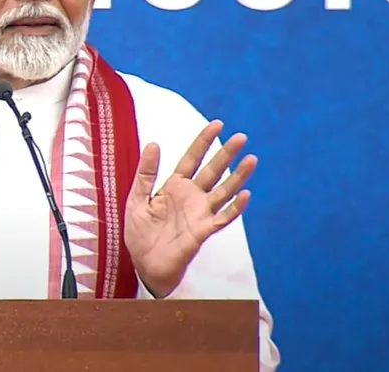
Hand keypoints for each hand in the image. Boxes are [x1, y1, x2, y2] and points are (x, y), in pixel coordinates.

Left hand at [124, 120, 255, 297]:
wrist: (144, 264)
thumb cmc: (140, 232)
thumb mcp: (137, 198)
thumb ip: (146, 173)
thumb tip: (153, 143)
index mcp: (174, 185)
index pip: (192, 158)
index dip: (203, 141)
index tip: (217, 124)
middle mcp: (191, 196)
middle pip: (213, 171)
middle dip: (226, 154)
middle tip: (242, 137)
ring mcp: (200, 213)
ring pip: (223, 191)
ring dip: (238, 176)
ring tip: (251, 160)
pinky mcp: (203, 231)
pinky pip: (222, 218)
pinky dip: (235, 207)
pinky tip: (245, 194)